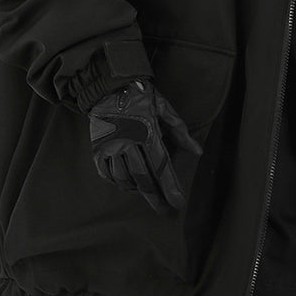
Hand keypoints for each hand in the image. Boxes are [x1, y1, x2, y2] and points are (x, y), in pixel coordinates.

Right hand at [89, 79, 202, 212]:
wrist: (109, 85)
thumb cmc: (141, 96)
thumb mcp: (164, 108)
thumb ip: (180, 131)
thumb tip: (198, 151)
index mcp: (147, 133)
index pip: (162, 167)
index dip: (171, 187)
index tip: (178, 203)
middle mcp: (128, 142)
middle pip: (143, 178)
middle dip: (155, 197)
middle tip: (163, 209)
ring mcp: (110, 147)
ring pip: (124, 178)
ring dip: (137, 188)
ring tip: (146, 191)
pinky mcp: (97, 149)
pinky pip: (107, 174)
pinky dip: (118, 182)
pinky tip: (127, 183)